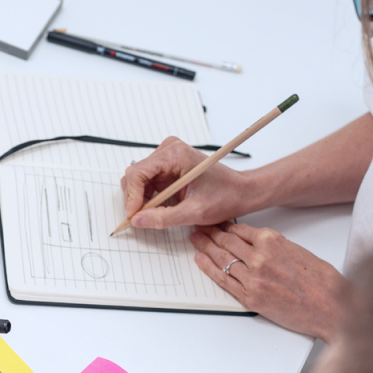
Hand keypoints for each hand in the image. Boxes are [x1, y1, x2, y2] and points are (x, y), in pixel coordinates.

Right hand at [121, 135, 263, 230]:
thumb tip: (138, 221)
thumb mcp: (195, 212)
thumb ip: (164, 217)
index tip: (133, 216)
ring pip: (137, 180)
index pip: (138, 173)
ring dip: (141, 200)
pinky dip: (147, 198)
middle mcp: (168, 151)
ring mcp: (166, 158)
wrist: (240, 191)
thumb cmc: (225, 196)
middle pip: (134, 176)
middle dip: (134, 199)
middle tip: (140, 219)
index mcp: (175, 155)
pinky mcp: (166, 166)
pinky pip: (146, 182)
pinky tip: (158, 208)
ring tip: (153, 215)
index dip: (132, 196)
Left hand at [192, 221, 346, 338]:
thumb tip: (259, 244)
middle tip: (199, 227)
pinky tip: (200, 260)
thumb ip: (276, 246)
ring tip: (195, 240)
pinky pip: (223, 280)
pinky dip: (208, 268)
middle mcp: (260, 256)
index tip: (215, 222)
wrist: (333, 307)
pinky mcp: (250, 297)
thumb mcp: (299, 251)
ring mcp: (253, 277)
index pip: (240, 229)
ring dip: (205, 247)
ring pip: (222, 258)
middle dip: (210, 233)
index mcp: (273, 241)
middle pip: (227, 242)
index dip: (224, 225)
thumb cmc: (323, 282)